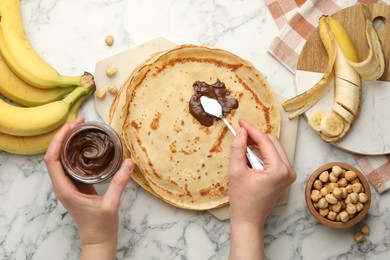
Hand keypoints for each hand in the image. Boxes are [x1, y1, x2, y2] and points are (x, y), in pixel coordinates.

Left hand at [44, 117, 133, 259]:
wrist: (98, 239)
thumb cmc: (101, 226)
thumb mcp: (111, 204)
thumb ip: (119, 183)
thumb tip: (130, 162)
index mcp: (65, 189)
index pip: (52, 160)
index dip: (58, 141)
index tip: (71, 126)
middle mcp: (62, 186)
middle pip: (53, 155)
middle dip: (63, 136)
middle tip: (78, 122)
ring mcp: (68, 185)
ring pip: (60, 159)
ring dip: (67, 143)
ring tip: (80, 129)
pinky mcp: (75, 186)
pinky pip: (69, 164)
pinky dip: (74, 152)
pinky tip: (86, 145)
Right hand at [228, 119, 295, 259]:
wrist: (248, 219)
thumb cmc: (242, 199)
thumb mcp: (236, 171)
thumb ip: (238, 149)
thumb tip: (241, 132)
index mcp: (279, 169)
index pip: (265, 141)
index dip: (251, 130)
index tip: (240, 122)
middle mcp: (288, 170)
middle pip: (272, 141)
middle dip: (256, 136)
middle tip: (240, 134)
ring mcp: (289, 173)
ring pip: (274, 148)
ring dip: (259, 145)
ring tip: (243, 150)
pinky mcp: (285, 176)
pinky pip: (275, 156)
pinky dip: (263, 153)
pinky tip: (250, 158)